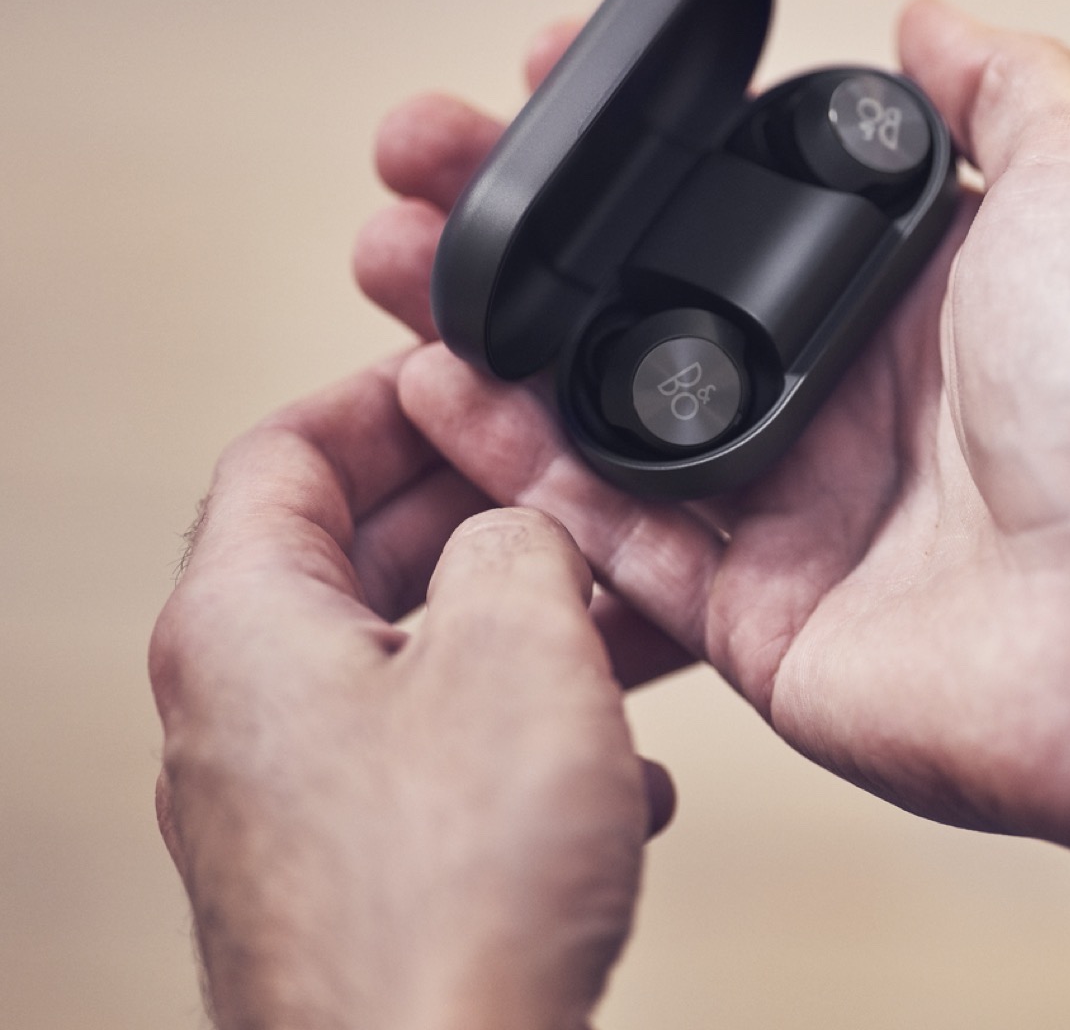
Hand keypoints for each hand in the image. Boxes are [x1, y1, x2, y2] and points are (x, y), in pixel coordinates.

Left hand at [149, 357, 674, 1029]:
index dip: (388, 392)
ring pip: (413, 663)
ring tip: (630, 629)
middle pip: (355, 555)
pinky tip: (617, 776)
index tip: (476, 374)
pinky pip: (434, 764)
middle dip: (482, 515)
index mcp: (243, 626)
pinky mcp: (351, 879)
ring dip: (525, 632)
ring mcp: (291, 805)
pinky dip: (521, 739)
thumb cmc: (452, 893)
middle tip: (578, 490)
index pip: (286, 450)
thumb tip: (518, 525)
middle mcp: (242, 711)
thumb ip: (519, 539)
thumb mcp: (519, 648)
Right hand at [354, 0, 1069, 854]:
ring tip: (397, 263)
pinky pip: (615, 539)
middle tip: (427, 162)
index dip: (638, 140)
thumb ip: (1003, 84)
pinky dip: (522, 469)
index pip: (737, 198)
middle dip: (528, 225)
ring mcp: (800, 507)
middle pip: (648, 297)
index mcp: (913, 296)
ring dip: (493, 335)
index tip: (549, 75)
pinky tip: (443, 389)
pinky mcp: (760, 615)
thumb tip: (927, 16)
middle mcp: (850, 397)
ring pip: (607, 412)